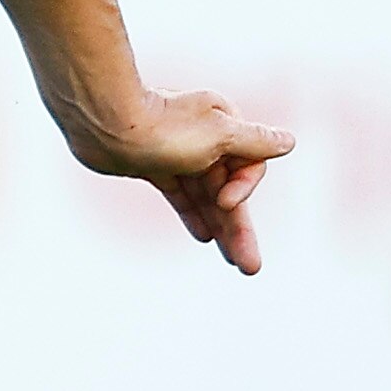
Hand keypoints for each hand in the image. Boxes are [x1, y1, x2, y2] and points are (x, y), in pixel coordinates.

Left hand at [71, 88, 294, 274]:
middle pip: (228, 190)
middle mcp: (206, 137)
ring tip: (234, 262)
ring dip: (219, 227)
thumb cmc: (162, 126)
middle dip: (238, 228)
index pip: (251, 165)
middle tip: (250, 267)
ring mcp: (179, 152)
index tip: (226, 199)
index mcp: (226, 124)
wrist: (102, 123)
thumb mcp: (221, 133)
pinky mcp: (154, 165)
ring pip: (205, 196)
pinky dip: (192, 213)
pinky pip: (181, 193)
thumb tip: (288, 142)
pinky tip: (204, 236)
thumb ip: (255, 142)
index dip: (245, 187)